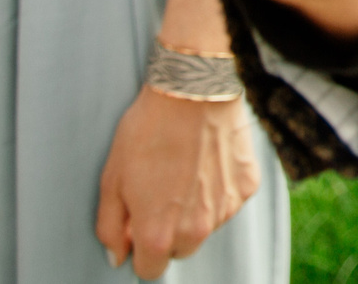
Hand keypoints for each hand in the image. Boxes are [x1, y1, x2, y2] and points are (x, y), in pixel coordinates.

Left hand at [94, 87, 259, 276]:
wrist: (193, 91)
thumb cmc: (147, 132)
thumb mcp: (111, 179)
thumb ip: (110, 227)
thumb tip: (117, 255)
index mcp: (158, 234)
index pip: (149, 270)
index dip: (139, 250)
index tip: (138, 225)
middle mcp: (196, 230)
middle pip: (180, 250)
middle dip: (168, 231)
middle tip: (160, 192)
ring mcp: (226, 209)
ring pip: (206, 225)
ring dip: (195, 209)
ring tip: (184, 168)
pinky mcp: (246, 186)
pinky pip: (229, 200)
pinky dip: (218, 187)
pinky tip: (206, 158)